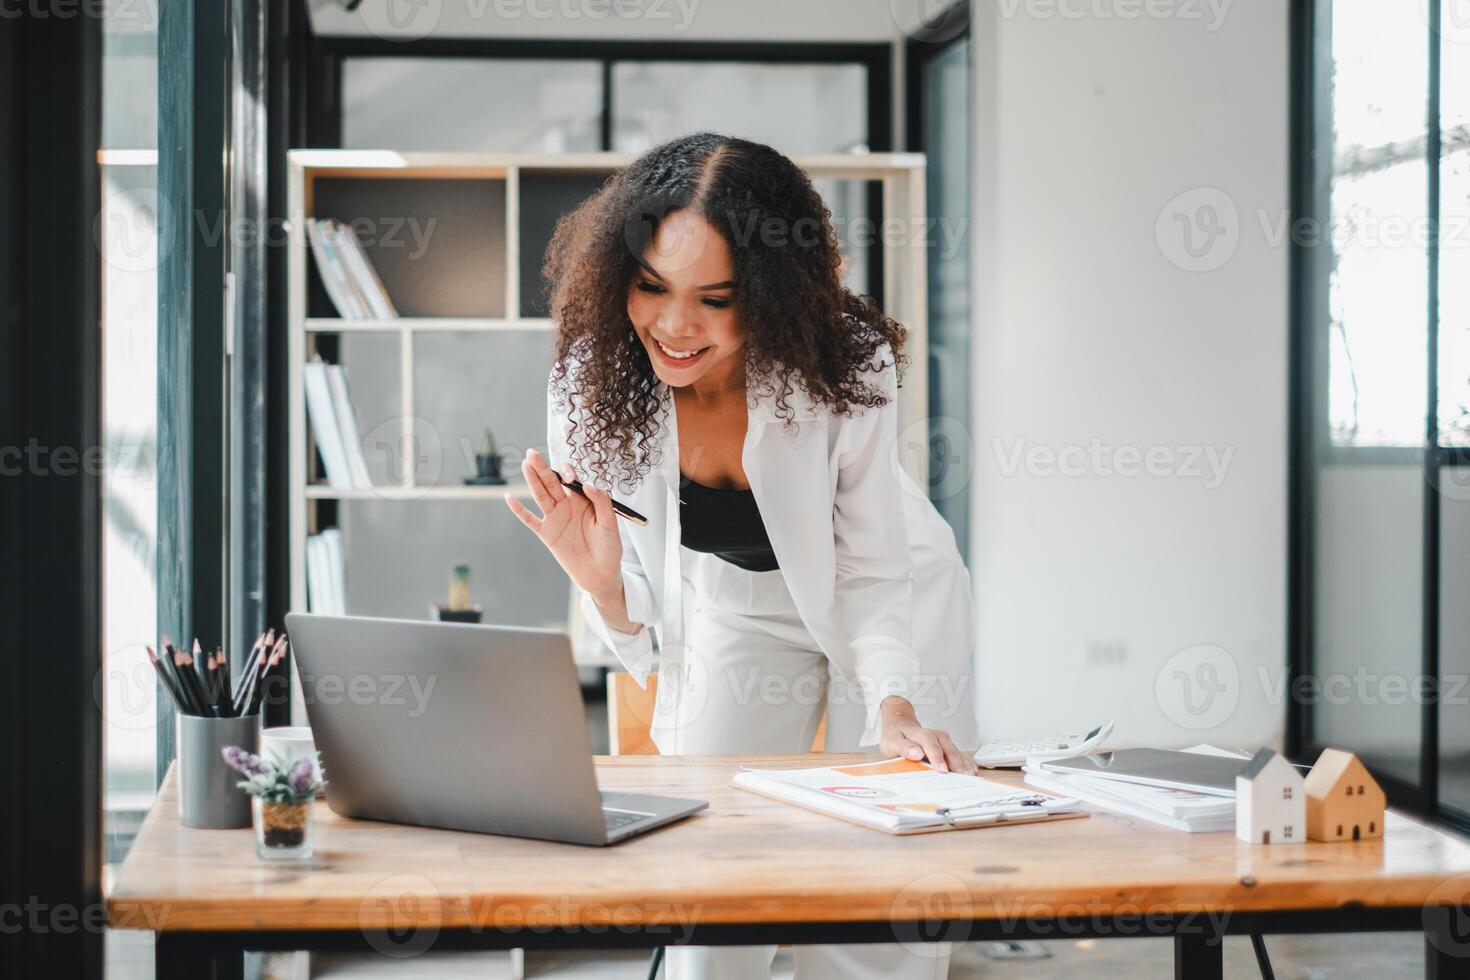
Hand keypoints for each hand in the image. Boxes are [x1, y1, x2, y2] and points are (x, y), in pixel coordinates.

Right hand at [505, 450, 622, 599]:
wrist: (601, 573)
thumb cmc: (609, 548)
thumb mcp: (610, 523)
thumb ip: (601, 502)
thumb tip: (587, 484)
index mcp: (583, 500)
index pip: (570, 479)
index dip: (567, 473)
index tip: (570, 478)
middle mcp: (567, 505)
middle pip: (551, 482)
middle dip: (542, 467)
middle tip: (531, 453)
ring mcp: (555, 518)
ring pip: (540, 495)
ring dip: (532, 480)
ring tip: (524, 463)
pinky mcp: (547, 533)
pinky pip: (530, 520)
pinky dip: (519, 510)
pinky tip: (509, 498)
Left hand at [878, 696, 976, 774]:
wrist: (902, 728)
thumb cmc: (897, 738)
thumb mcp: (892, 742)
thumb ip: (903, 748)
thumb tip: (916, 753)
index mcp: (921, 734)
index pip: (930, 744)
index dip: (937, 757)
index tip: (942, 769)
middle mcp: (936, 735)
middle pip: (947, 748)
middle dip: (955, 763)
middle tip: (961, 776)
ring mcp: (945, 741)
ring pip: (956, 751)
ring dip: (964, 764)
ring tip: (970, 776)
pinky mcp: (949, 747)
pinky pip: (960, 754)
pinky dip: (967, 763)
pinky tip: (972, 771)